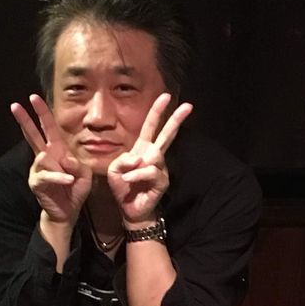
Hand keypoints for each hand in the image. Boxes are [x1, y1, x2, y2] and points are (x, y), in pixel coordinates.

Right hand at [10, 94, 92, 224]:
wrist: (68, 211)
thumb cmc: (76, 190)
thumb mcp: (85, 174)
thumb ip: (78, 164)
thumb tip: (64, 159)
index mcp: (57, 150)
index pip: (49, 128)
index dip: (42, 113)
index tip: (33, 97)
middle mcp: (45, 157)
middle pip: (33, 135)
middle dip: (25, 120)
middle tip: (15, 105)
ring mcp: (38, 169)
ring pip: (45, 158)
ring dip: (61, 169)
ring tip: (70, 180)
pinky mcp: (36, 181)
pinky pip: (48, 175)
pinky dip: (60, 178)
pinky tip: (68, 181)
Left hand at [107, 93, 192, 226]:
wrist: (129, 209)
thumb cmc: (123, 187)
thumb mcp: (115, 169)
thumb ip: (123, 159)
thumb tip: (140, 158)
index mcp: (142, 149)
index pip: (150, 126)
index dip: (157, 111)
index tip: (165, 96)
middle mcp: (154, 156)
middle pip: (167, 135)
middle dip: (176, 120)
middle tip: (189, 106)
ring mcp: (160, 169)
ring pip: (153, 157)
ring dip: (135, 167)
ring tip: (127, 178)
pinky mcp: (162, 181)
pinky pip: (149, 171)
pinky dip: (136, 176)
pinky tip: (129, 181)